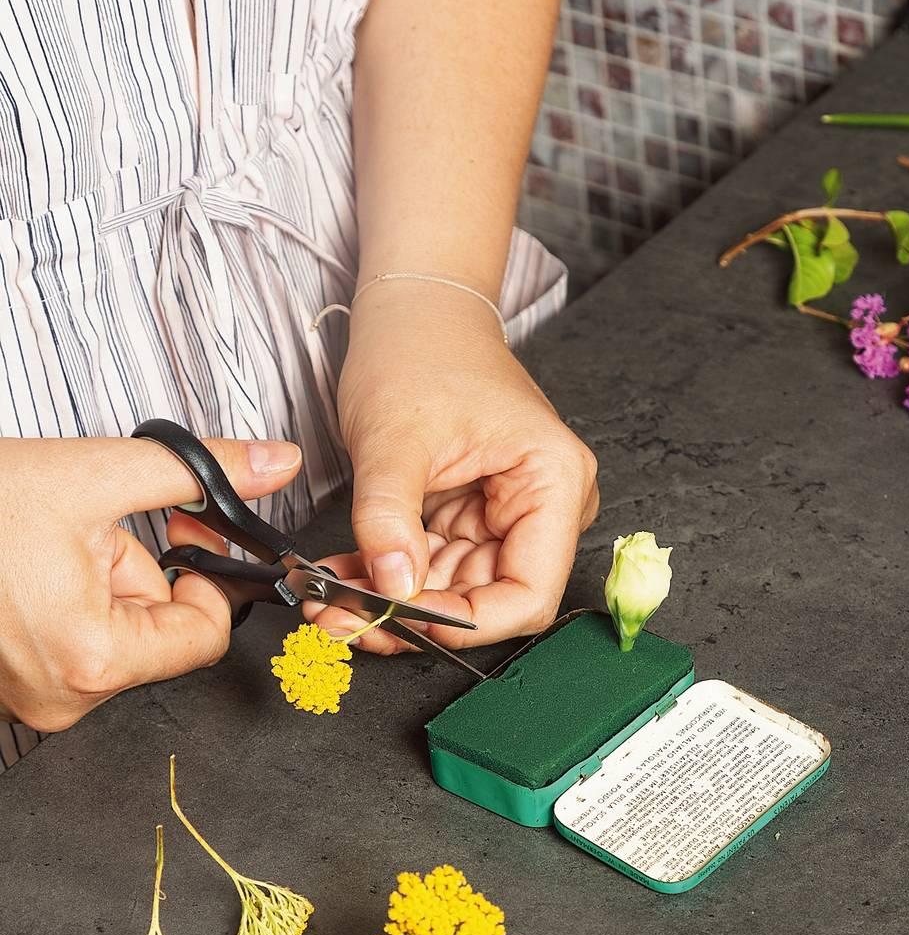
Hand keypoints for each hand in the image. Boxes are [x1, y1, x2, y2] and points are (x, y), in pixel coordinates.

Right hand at [0, 434, 301, 730]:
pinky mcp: (6, 688)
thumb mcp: (97, 473)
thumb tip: (274, 464)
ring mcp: (29, 698)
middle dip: (136, 574)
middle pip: (155, 634)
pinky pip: (68, 645)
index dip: (206, 579)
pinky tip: (27, 571)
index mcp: (93, 659)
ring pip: (111, 636)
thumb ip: (198, 472)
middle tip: (87, 531)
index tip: (187, 535)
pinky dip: (62, 604)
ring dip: (97, 585)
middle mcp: (61, 697)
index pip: (205, 638)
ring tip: (44, 548)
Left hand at [317, 288, 597, 652]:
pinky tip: (342, 576)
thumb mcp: (394, 438)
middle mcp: (543, 506)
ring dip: (391, 599)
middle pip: (488, 599)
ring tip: (328, 599)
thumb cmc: (420, 350)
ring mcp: (506, 514)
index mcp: (553, 482)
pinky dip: (388, 574)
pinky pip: (432, 566)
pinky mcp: (471, 517)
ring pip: (453, 591)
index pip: (529, 593)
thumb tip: (392, 590)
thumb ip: (389, 519)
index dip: (468, 623)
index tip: (402, 622)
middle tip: (343, 620)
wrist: (413, 311)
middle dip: (414, 615)